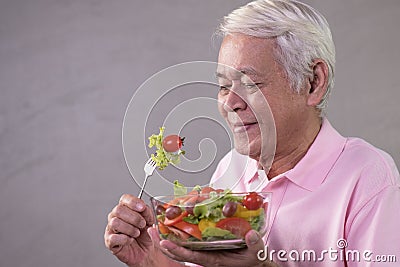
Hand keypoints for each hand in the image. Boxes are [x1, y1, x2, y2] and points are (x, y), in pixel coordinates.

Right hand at [104, 194, 154, 265]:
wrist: (146, 251)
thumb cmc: (146, 235)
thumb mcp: (150, 221)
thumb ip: (147, 212)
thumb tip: (143, 207)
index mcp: (126, 209)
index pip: (124, 199)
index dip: (133, 202)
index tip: (142, 208)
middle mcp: (116, 217)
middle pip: (118, 210)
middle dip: (134, 218)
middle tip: (142, 225)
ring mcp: (111, 229)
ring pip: (115, 222)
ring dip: (130, 229)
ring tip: (136, 233)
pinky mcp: (109, 241)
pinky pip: (113, 238)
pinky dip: (125, 239)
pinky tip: (130, 240)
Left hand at [157, 229, 277, 266]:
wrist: (254, 264)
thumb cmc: (252, 261)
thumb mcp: (256, 254)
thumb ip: (254, 244)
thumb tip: (251, 234)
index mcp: (213, 260)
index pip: (190, 256)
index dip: (176, 250)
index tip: (164, 242)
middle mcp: (206, 256)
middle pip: (179, 251)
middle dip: (164, 241)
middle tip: (152, 230)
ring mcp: (205, 251)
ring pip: (183, 246)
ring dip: (169, 236)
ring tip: (157, 224)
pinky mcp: (208, 245)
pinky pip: (190, 241)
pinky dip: (180, 234)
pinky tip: (174, 225)